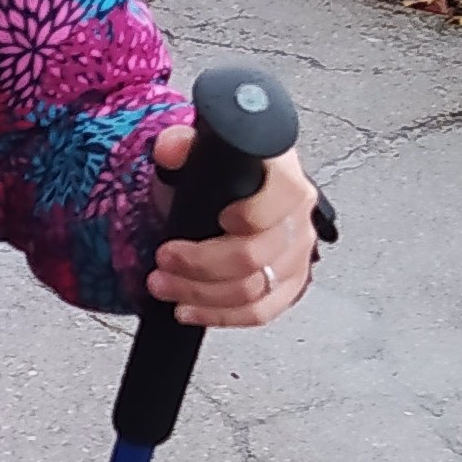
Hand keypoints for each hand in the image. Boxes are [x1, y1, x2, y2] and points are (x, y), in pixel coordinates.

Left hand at [145, 130, 318, 326]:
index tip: (218, 219)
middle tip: (163, 260)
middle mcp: (298, 216)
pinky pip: (261, 312)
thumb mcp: (197, 150)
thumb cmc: (221, 173)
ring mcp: (297, 254)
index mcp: (284, 176)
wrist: (229, 194)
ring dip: (200, 294)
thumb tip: (172, 149)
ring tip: (164, 285)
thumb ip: (182, 145)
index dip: (249, 215)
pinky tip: (190, 310)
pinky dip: (221, 316)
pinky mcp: (289, 284)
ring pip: (253, 289)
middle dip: (199, 264)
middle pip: (255, 255)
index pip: (282, 199)